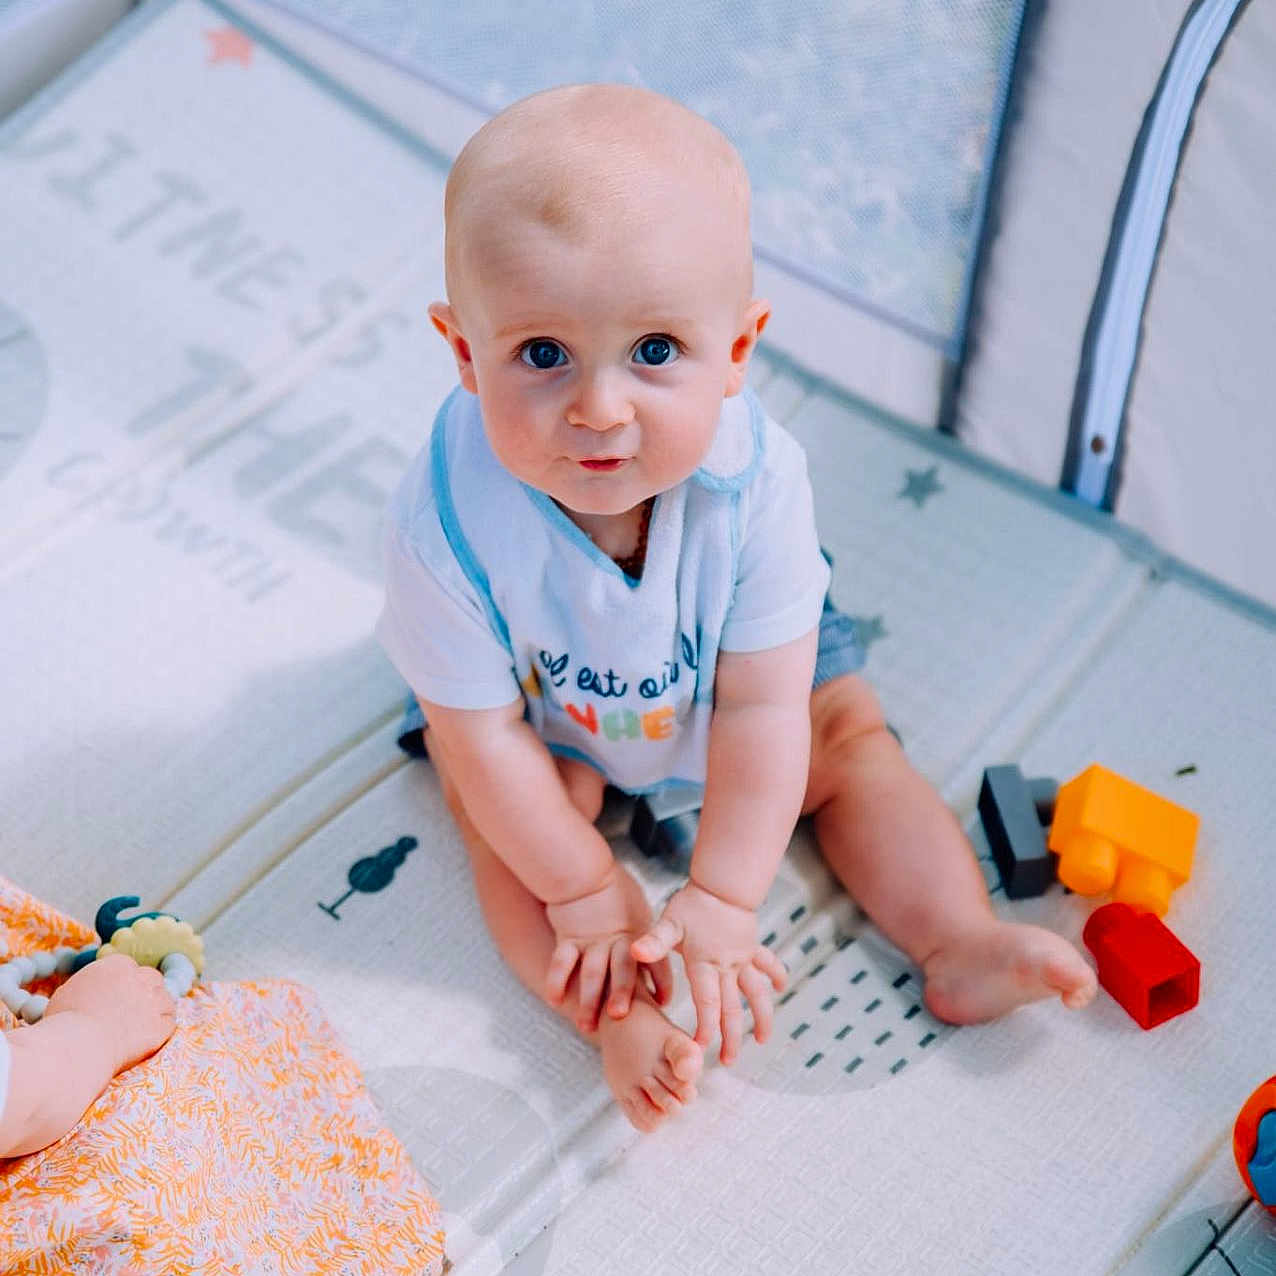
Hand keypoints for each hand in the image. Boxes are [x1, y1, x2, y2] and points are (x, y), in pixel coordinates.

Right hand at [44, 953, 176, 1075]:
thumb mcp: (68, 993)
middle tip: (132, 1010)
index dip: (125, 984)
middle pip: (152, 978)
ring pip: (165, 998)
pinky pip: (170, 1022)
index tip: (118, 998)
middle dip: (145, 991)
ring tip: (141, 1025)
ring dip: (157, 1008)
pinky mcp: (161, 1024)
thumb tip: (90, 992)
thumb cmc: (64, 1023)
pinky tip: (149, 1036)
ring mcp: (154, 1000)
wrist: (77, 1047)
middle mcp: (140, 978)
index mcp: (117, 965)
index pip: (130, 968)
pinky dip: (163, 1028)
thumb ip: (88, 986)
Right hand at [545, 863, 673, 1032]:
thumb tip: (656, 963)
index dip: (661, 981)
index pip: (656, 961)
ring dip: (588, 1000)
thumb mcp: (637, 911)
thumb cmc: (615, 893)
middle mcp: (616, 940)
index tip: (663, 1001)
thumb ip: (645, 937)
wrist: (585, 873)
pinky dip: (557, 981)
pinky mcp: (568, 938)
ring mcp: (591, 941)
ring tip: (586, 1026)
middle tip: (618, 1016)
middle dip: (621, 994)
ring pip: (591, 972)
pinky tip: (555, 1001)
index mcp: (639, 935)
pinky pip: (562, 961)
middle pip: (622, 970)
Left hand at [631, 880, 786, 1063]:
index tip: (701, 1047)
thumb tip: (635, 952)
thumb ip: (653, 941)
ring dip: (761, 1018)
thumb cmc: (691, 904)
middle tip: (728, 1062)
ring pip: (757, 994)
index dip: (705, 1027)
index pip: (707, 1002)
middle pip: (732, 1008)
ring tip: (762, 1041)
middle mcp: (728, 966)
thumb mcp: (668, 922)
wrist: (722, 883)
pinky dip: (776, 976)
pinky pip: (768, 964)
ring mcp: (744, 959)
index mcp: (705, 964)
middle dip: (731, 1037)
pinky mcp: (753, 948)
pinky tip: (781, 989)